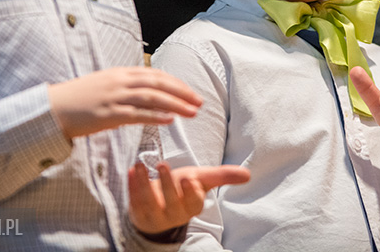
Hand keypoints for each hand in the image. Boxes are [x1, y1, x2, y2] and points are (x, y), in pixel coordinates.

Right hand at [48, 67, 202, 138]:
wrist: (52, 108)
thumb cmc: (78, 100)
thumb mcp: (105, 86)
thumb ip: (126, 88)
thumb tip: (147, 96)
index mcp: (120, 73)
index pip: (156, 74)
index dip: (176, 83)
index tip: (191, 92)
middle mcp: (120, 81)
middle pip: (158, 84)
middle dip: (182, 92)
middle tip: (199, 102)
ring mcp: (114, 97)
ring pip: (152, 98)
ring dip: (175, 104)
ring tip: (192, 112)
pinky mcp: (107, 113)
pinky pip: (136, 114)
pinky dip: (155, 116)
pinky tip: (169, 120)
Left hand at [128, 161, 250, 234]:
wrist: (159, 206)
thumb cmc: (183, 188)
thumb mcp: (203, 180)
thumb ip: (223, 176)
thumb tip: (248, 174)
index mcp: (192, 206)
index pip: (194, 203)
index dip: (191, 192)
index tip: (189, 178)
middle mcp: (174, 214)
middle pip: (172, 202)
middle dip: (167, 184)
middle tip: (162, 165)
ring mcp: (155, 215)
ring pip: (149, 202)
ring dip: (143, 184)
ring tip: (139, 165)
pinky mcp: (138, 213)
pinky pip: (134, 201)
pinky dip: (131, 186)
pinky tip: (131, 171)